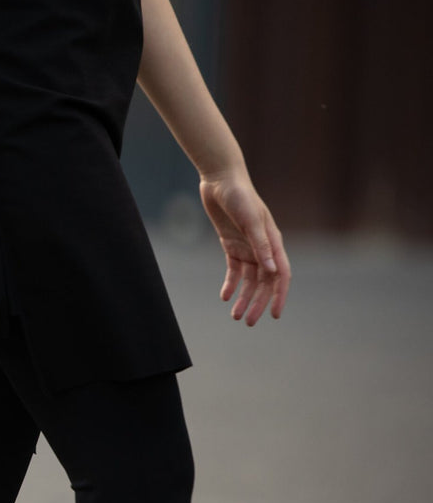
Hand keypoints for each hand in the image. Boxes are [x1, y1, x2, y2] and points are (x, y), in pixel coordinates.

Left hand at [198, 171, 290, 325]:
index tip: (274, 315)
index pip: (281, 275)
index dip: (279, 296)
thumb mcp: (251, 221)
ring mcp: (247, 247)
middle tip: (248, 323)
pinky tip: (225, 296)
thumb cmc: (239, 196)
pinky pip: (234, 270)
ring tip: (235, 315)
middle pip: (264, 282)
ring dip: (243, 297)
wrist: (221, 180)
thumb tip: (272, 272)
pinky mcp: (231, 244)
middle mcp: (263, 248)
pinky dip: (230, 283)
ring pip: (248, 280)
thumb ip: (261, 245)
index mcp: (274, 242)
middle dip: (257, 303)